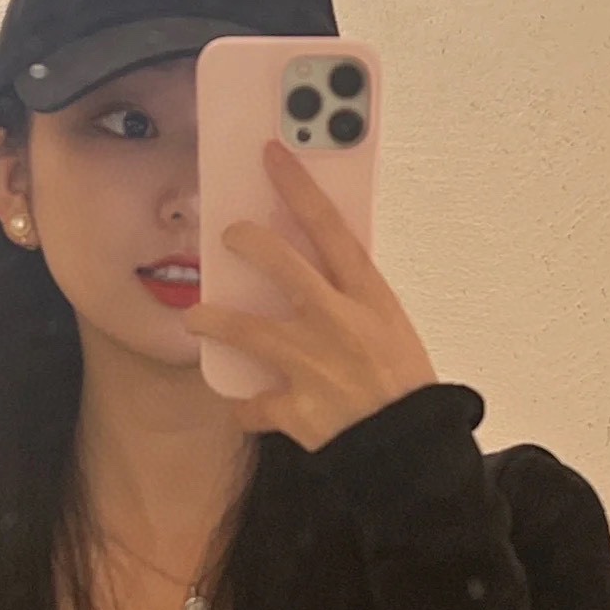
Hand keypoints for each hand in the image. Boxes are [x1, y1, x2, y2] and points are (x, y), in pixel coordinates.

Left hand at [182, 139, 440, 452]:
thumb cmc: (409, 390)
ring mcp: (312, 365)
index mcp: (369, 299)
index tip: (272, 155)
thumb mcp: (394, 330)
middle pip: (281, 264)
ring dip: (214, 321)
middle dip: (247, 242)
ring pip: (246, 329)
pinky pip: (253, 405)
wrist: (412, 454)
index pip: (330, 228)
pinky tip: (242, 405)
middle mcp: (337, 323)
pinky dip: (245, 407)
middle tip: (228, 236)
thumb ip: (357, 301)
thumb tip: (322, 272)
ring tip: (196, 318)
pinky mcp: (295, 409)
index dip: (297, 187)